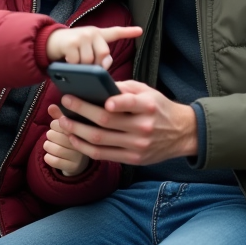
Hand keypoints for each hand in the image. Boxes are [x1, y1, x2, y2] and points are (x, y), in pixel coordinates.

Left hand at [43, 117, 89, 176]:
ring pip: (56, 149)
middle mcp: (84, 143)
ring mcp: (79, 156)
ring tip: (49, 144)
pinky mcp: (73, 167)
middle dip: (50, 135)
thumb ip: (59, 116)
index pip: (64, 124)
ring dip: (47, 146)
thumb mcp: (67, 126)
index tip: (56, 126)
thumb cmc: (70, 139)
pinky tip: (49, 155)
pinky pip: (55, 161)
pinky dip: (48, 158)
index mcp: (83, 129)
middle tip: (51, 136)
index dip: (55, 124)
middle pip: (59, 136)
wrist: (78, 163)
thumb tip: (51, 106)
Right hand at [46, 26, 141, 68]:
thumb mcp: (87, 50)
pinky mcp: (71, 42)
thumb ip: (99, 56)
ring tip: (75, 63)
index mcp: (98, 34)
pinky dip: (72, 66)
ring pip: (90, 61)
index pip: (115, 32)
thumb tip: (105, 66)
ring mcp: (81, 36)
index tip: (140, 30)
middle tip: (87, 66)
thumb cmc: (71, 49)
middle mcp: (91, 32)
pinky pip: (77, 62)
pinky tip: (67, 61)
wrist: (48, 42)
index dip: (128, 32)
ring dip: (83, 67)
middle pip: (104, 54)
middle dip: (97, 65)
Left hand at [51, 80, 197, 165]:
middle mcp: (143, 126)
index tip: (102, 100)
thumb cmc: (159, 108)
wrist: (182, 133)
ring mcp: (137, 145)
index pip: (130, 103)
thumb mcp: (148, 92)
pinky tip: (74, 137)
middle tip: (65, 102)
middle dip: (81, 111)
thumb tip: (98, 85)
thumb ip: (125, 89)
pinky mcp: (133, 159)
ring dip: (77, 130)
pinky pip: (103, 154)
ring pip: (100, 140)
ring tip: (63, 121)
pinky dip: (84, 146)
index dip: (116, 103)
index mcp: (148, 106)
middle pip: (106, 121)